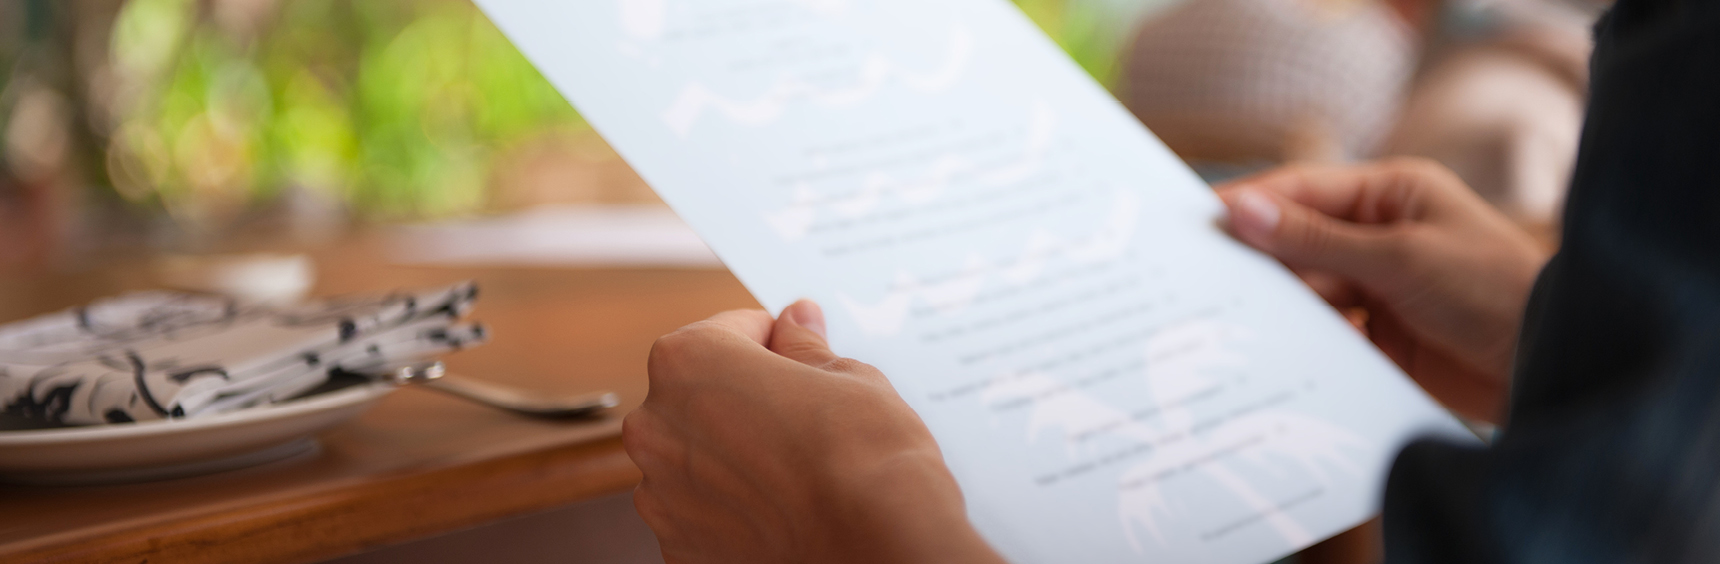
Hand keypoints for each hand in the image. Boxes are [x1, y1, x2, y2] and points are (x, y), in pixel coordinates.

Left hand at [624, 300, 1005, 563]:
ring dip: (736, 458)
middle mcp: (656, 426)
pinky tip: (781, 512)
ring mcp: (661, 495)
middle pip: (702, 397)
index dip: (775, 343)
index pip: (730, 331)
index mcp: (687, 363)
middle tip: (804, 421)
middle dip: (746, 401)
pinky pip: (703, 515)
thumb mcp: (847, 376)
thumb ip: (804, 348)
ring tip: (796, 474)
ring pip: (699, 459)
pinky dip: (734, 511)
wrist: (874, 548)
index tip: (801, 360)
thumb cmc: (863, 457)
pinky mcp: (679, 550)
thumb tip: (795, 325)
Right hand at [1216, 158, 1549, 422]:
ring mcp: (1376, 288)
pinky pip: (1320, 333)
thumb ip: (1317, 239)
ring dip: (1271, 304)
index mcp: (1390, 194)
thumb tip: (1242, 209)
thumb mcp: (1401, 257)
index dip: (1249, 204)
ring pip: (1303, 291)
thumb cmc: (1495, 290)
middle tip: (1195, 277)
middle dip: (1253, 260)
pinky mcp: (1376, 337)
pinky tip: (1261, 350)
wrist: (1555, 366)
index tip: (1196, 222)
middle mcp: (1378, 236)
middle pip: (1295, 243)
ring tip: (1220, 320)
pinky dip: (1294, 341)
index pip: (1302, 191)